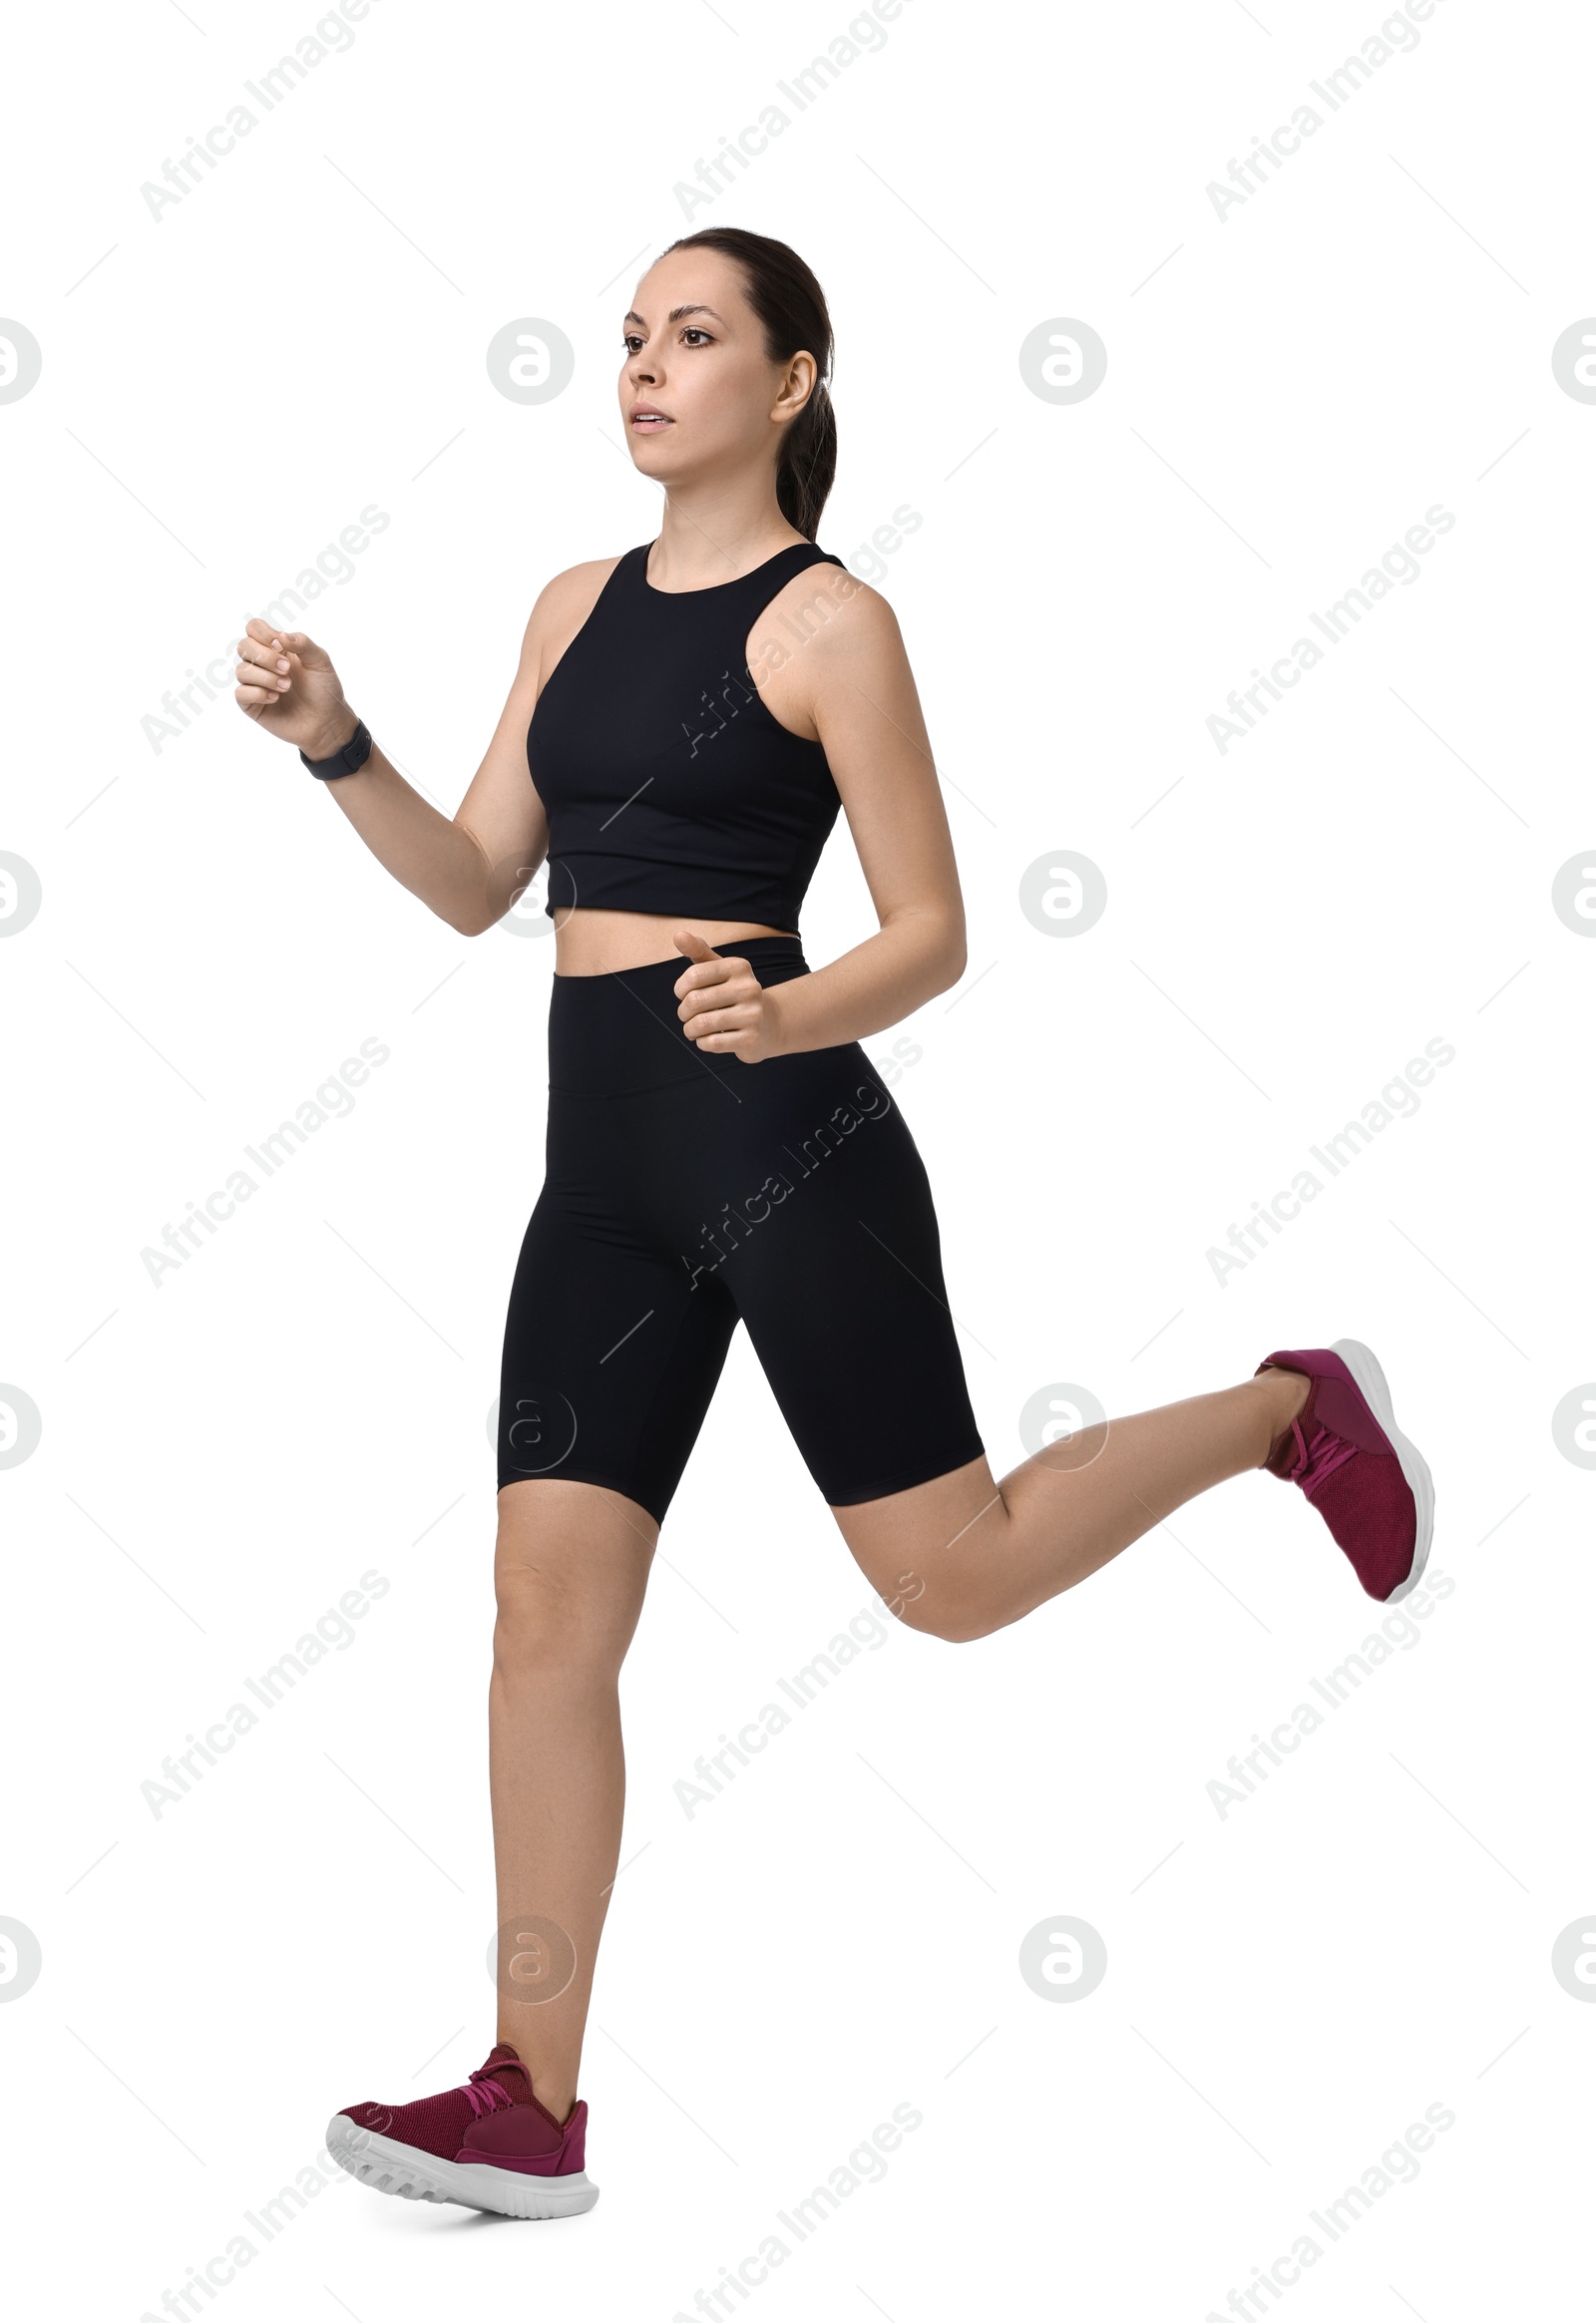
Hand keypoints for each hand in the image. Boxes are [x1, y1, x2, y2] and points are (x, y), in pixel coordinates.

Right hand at [233, 617, 356, 757]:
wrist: (327, 721)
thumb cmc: (324, 689)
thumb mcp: (320, 661)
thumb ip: (303, 643)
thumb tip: (282, 636)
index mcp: (276, 648)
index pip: (254, 628)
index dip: (263, 634)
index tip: (281, 647)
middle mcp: (262, 663)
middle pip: (243, 646)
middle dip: (265, 657)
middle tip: (287, 669)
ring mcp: (255, 684)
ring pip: (241, 670)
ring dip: (266, 677)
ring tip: (287, 687)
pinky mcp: (252, 705)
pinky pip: (240, 693)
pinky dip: (258, 693)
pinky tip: (275, 699)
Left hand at [672, 929, 783, 1062]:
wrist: (769, 1024)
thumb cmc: (733, 993)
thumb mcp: (719, 969)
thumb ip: (698, 951)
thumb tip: (678, 934)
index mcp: (738, 967)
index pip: (694, 975)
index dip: (680, 988)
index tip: (683, 994)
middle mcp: (749, 988)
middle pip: (695, 1001)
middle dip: (683, 1011)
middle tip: (686, 1015)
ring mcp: (753, 1015)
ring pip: (701, 1024)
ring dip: (690, 1029)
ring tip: (693, 1029)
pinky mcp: (751, 1039)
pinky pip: (712, 1043)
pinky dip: (702, 1042)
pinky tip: (707, 1039)